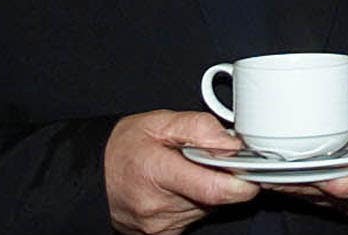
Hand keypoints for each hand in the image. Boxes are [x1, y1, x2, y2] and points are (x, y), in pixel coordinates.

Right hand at [104, 110, 258, 234]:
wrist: (94, 175)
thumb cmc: (125, 146)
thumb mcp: (160, 122)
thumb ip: (200, 127)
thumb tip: (232, 142)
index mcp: (158, 172)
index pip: (216, 189)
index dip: (243, 180)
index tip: (253, 168)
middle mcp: (159, 206)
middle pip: (216, 197)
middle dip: (223, 176)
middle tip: (207, 158)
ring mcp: (160, 225)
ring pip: (208, 207)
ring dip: (208, 188)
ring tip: (186, 170)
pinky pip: (195, 216)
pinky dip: (196, 201)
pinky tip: (180, 186)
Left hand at [262, 48, 347, 219]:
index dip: (344, 183)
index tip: (320, 173)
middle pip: (338, 196)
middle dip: (305, 184)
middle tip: (275, 169)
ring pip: (323, 201)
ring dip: (295, 188)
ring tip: (266, 173)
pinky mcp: (344, 203)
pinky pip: (318, 200)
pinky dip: (297, 188)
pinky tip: (274, 177)